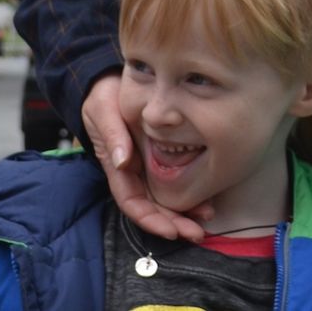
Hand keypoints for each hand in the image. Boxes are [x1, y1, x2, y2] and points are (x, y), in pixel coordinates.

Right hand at [81, 70, 209, 241]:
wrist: (111, 79)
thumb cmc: (104, 95)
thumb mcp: (104, 110)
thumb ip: (113, 135)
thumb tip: (123, 163)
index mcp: (117, 167)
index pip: (132, 203)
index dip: (151, 219)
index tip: (171, 230)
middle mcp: (133, 171)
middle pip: (152, 207)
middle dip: (173, 223)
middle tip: (198, 233)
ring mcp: (147, 164)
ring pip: (165, 197)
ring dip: (185, 211)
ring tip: (208, 217)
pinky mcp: (161, 153)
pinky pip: (175, 178)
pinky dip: (190, 189)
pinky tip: (207, 195)